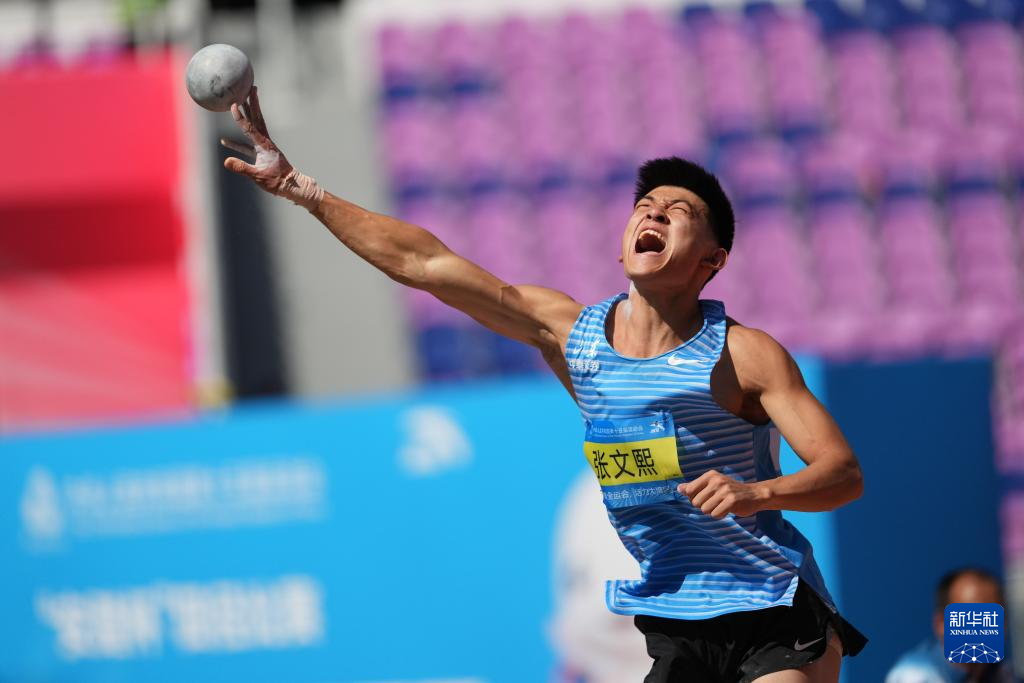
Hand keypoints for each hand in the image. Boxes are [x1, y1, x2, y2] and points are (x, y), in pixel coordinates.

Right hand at [220, 86, 323, 210]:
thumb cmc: (277, 183)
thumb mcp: (259, 177)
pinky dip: (237, 141)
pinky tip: (225, 141)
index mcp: (264, 146)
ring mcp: (263, 147)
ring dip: (247, 114)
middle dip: (252, 103)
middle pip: (257, 118)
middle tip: (249, 86)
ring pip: (253, 127)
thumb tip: (226, 161)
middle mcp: (265, 142)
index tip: (234, 104)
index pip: (250, 128)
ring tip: (240, 102)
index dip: (241, 117)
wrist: (291, 186)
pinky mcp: (261, 154)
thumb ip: (243, 168)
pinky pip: (247, 144)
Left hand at [679, 470, 767, 518]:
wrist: (755, 494)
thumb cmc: (729, 491)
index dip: (694, 499)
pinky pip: (715, 514)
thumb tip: (678, 489)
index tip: (705, 498)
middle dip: (704, 506)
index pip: (689, 491)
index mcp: (710, 475)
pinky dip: (720, 515)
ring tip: (722, 505)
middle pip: (696, 503)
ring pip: (705, 510)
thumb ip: (695, 487)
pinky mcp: (732, 500)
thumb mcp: (712, 485)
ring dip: (713, 511)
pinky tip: (728, 509)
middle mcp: (716, 480)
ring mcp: (725, 490)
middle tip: (716, 502)